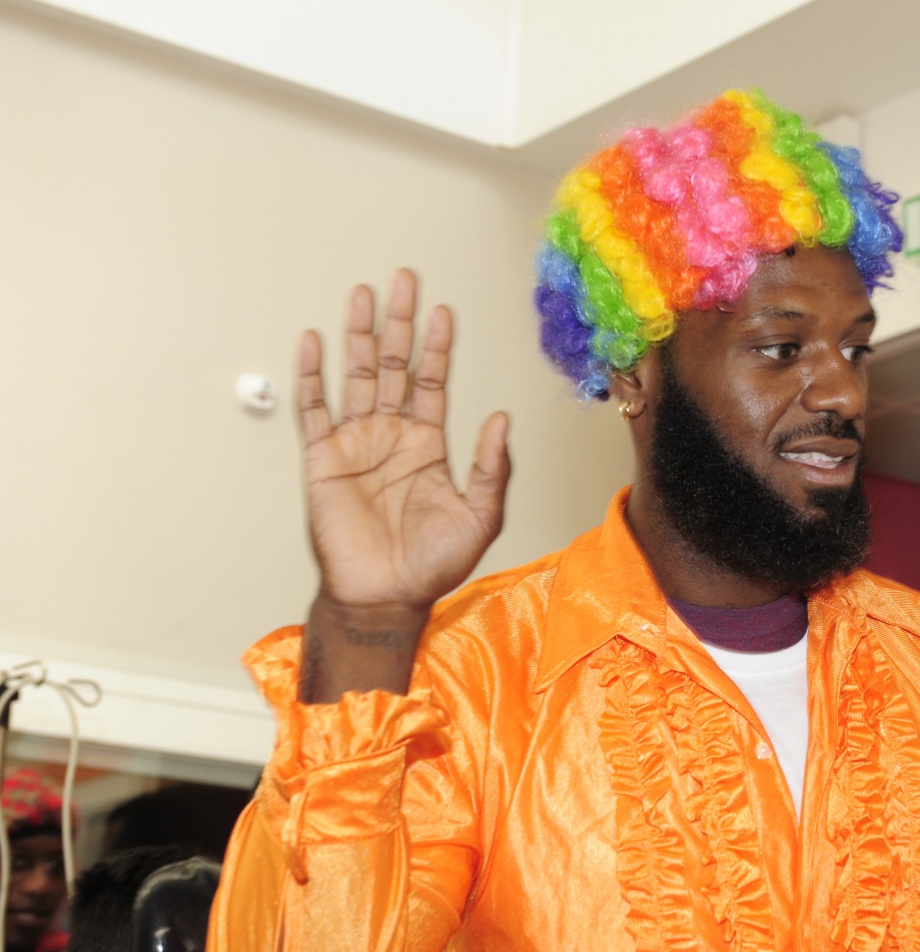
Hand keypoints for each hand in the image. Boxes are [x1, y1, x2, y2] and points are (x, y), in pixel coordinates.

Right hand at [295, 270, 510, 700]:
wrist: (385, 596)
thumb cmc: (432, 564)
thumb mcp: (480, 516)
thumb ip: (491, 467)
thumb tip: (500, 418)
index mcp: (428, 445)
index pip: (432, 383)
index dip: (437, 348)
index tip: (444, 312)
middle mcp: (391, 436)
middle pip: (394, 366)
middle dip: (399, 323)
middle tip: (404, 281)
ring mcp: (356, 444)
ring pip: (356, 376)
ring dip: (359, 335)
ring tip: (362, 295)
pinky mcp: (323, 459)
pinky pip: (314, 409)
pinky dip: (311, 375)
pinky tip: (312, 341)